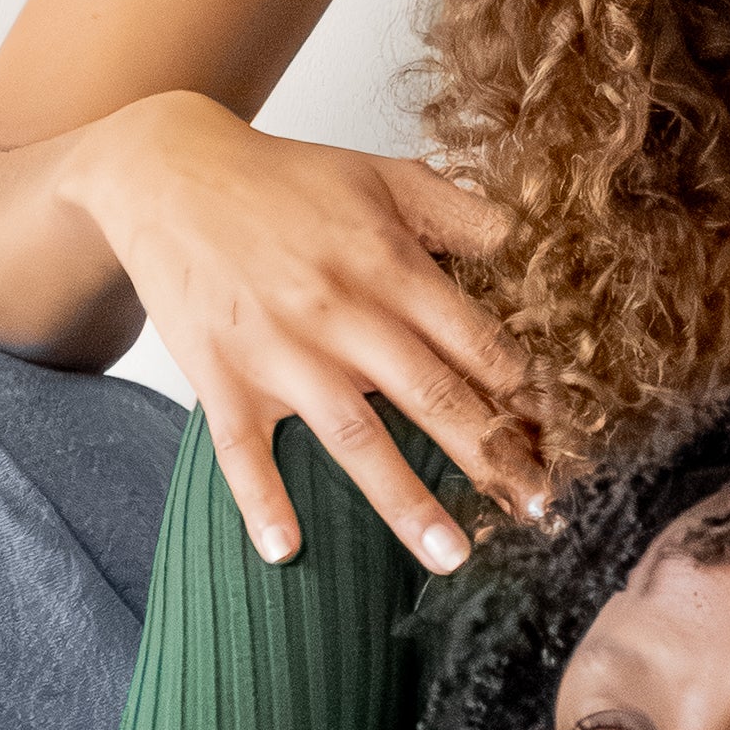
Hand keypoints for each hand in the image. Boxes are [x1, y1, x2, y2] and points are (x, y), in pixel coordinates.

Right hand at [58, 87, 543, 570]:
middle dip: (493, 459)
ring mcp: (279, 351)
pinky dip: (260, 500)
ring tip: (452, 556)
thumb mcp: (384, 176)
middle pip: (432, 396)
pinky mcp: (220, 376)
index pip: (477, 342)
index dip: (525, 394)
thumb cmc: (283, 180)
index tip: (562, 440)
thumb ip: (462, 214)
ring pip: (353, 437)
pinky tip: (286, 550)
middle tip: (539, 510)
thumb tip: (536, 247)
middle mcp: (341, 313)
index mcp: (389, 265)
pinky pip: (241, 450)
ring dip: (406, 502)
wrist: (167, 172)